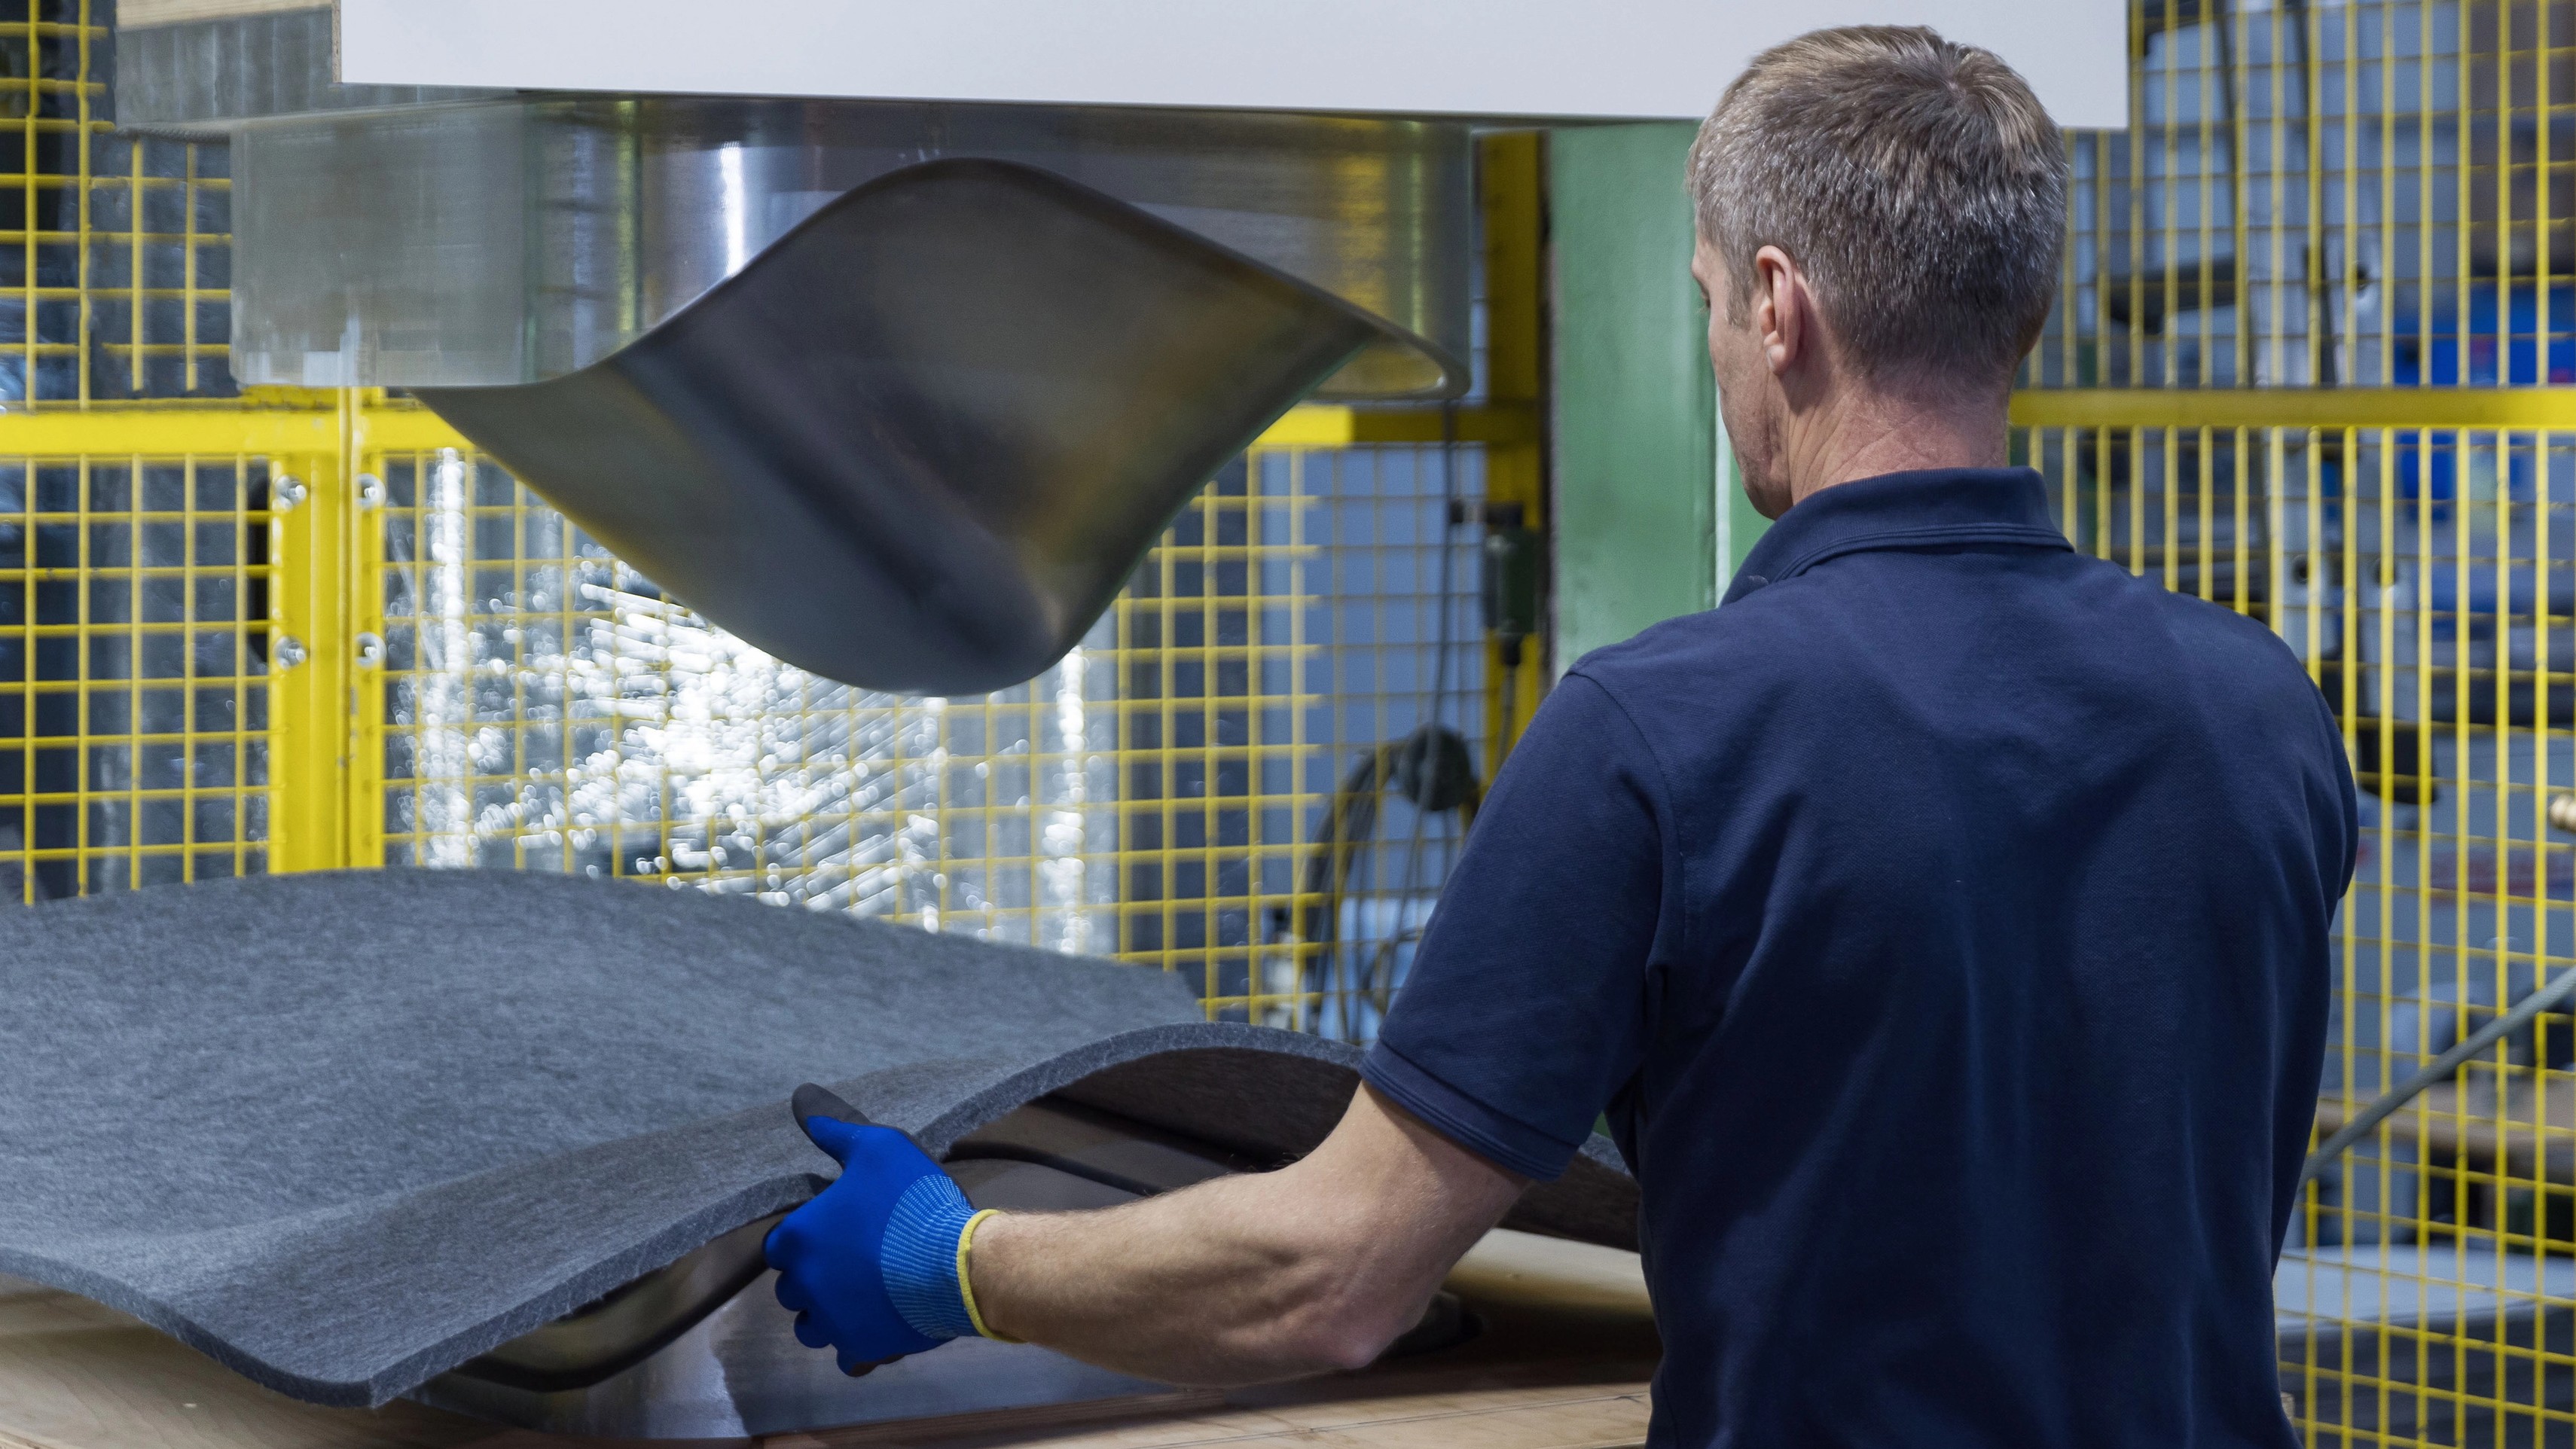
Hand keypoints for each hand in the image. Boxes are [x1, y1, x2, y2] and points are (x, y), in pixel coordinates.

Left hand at [764, 1115, 961, 1373]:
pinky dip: (857, 1343)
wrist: (959, 1263)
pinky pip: (845, 1356)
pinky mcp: (861, 1347)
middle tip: (852, 1261)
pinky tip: (878, 1323)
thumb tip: (801, 1099)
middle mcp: (804, 1285)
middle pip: (791, 1288)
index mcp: (800, 1237)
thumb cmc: (913, 1201)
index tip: (833, 1232)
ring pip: (810, 1326)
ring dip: (827, 1313)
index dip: (804, 1238)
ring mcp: (831, 1321)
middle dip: (813, 1277)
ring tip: (862, 1295)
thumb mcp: (878, 1147)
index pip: (779, 1245)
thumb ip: (836, 1129)